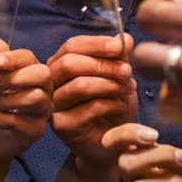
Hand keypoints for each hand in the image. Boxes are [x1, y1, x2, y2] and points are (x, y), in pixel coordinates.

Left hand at [0, 39, 52, 166]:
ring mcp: (41, 112)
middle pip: (43, 74)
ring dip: (6, 100)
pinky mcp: (35, 131)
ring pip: (36, 97)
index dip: (14, 58)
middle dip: (15, 77)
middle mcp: (42, 90)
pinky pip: (19, 120)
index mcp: (29, 74)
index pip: (30, 58)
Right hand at [47, 34, 136, 175]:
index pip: (71, 46)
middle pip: (70, 64)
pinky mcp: (62, 126)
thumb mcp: (119, 77)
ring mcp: (53, 106)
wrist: (114, 144)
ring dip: (110, 84)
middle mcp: (52, 84)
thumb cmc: (113, 107)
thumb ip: (119, 57)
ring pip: (79, 85)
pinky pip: (89, 107)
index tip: (119, 47)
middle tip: (127, 70)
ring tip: (130, 88)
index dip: (95, 44)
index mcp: (61, 66)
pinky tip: (121, 107)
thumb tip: (124, 37)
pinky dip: (111, 104)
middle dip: (103, 65)